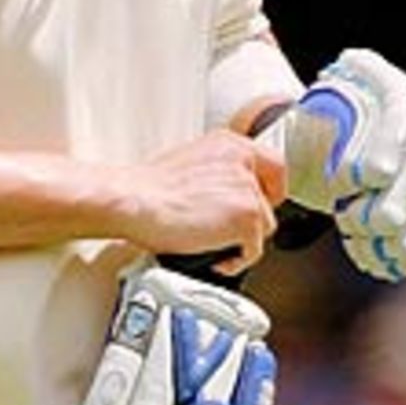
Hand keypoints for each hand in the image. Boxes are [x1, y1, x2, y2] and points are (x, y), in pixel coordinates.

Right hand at [115, 131, 283, 276]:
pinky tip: (212, 256)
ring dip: (242, 241)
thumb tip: (222, 197)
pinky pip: (254, 250)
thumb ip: (216, 175)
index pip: (273, 166)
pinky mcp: (247, 217)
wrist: (132, 201)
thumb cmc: (145, 189)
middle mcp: (243, 161)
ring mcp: (248, 189)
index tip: (258, 205)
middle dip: (253, 220)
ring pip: (264, 227)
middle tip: (230, 232)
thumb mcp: (189, 165)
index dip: (268, 191)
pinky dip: (236, 260)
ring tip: (212, 245)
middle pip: (269, 200)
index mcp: (230, 144)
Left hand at [273, 48, 405, 280]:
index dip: (390, 143)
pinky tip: (395, 263)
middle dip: (395, 199)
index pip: (400, 110)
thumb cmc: (315, 135)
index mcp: (391, 91)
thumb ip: (300, 128)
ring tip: (372, 248)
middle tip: (354, 221)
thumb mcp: (301, 122)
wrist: (338, 150)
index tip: (371, 175)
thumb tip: (300, 140)